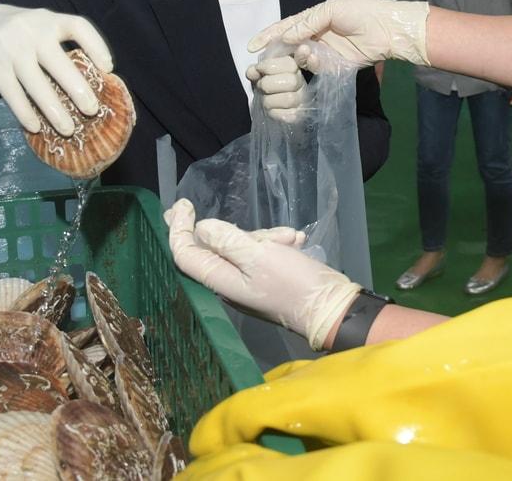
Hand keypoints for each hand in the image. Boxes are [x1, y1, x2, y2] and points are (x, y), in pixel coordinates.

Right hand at [0, 0, 112, 134]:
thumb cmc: (20, 31)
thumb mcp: (41, 25)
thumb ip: (61, 44)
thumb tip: (93, 82)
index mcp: (51, 19)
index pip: (79, 26)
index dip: (97, 46)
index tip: (109, 68)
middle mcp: (32, 31)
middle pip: (59, 63)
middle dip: (78, 89)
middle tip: (92, 111)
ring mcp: (11, 48)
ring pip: (36, 84)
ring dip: (53, 110)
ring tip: (68, 130)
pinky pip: (11, 93)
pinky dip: (25, 112)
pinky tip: (36, 128)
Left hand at [164, 200, 359, 351]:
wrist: (332, 308)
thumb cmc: (293, 283)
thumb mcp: (260, 257)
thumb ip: (228, 241)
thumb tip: (202, 228)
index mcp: (221, 281)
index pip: (186, 255)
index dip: (179, 229)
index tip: (182, 204)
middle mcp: (230, 283)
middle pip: (211, 249)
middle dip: (222, 229)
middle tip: (186, 205)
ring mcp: (250, 281)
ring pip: (241, 247)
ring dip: (263, 236)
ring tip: (290, 238)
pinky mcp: (269, 278)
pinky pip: (262, 253)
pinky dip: (276, 243)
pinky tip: (296, 241)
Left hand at [245, 51, 309, 121]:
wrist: (270, 102)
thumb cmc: (266, 83)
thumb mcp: (260, 73)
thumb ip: (256, 70)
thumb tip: (253, 72)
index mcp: (293, 67)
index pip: (289, 64)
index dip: (268, 66)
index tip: (258, 69)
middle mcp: (300, 83)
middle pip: (292, 82)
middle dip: (269, 84)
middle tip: (261, 86)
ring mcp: (301, 100)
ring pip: (289, 99)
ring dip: (270, 100)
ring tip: (265, 99)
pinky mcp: (296, 115)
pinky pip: (287, 115)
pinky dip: (274, 112)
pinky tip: (270, 109)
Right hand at [248, 0, 430, 67]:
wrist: (387, 28)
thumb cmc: (361, 11)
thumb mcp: (331, 9)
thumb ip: (307, 22)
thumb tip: (286, 36)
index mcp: (314, 18)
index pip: (285, 27)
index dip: (269, 35)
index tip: (251, 46)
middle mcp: (316, 35)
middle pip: (289, 46)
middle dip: (277, 52)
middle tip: (264, 60)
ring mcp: (325, 51)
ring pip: (301, 58)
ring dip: (297, 55)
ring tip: (303, 50)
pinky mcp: (335, 66)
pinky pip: (317, 67)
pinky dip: (312, 62)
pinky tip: (314, 55)